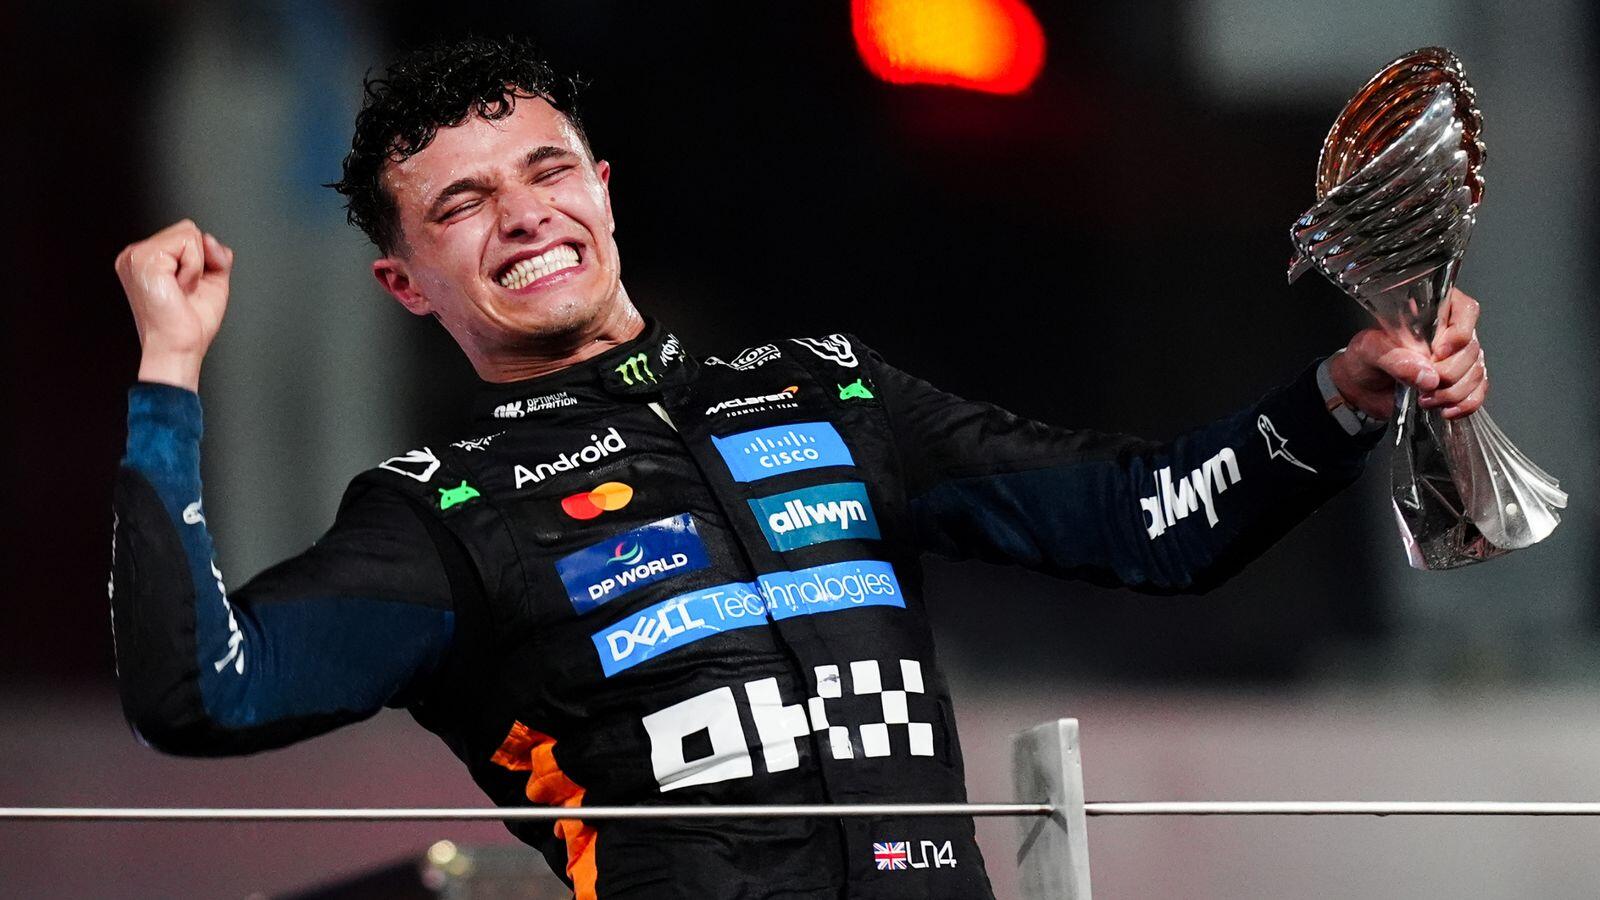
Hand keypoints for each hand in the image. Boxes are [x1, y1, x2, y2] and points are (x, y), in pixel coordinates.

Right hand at [114, 219, 234, 390]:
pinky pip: (188, 244)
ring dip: (196, 266)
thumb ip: (215, 255)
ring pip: (189, 233)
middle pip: (188, 229)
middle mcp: (137, 255)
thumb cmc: (189, 323)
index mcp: (148, 259)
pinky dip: (194, 269)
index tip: (188, 288)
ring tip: (181, 289)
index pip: (186, 235)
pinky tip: (179, 287)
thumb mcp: (211, 281)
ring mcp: (137, 255)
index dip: (201, 261)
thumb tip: (209, 238)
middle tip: (185, 290)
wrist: (179, 347)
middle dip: (199, 261)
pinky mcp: (144, 259)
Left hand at [1328, 288, 1487, 420]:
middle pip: (1471, 348)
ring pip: (1476, 372)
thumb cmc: (1365, 360)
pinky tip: (1446, 411)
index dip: (1458, 332)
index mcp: (1431, 312)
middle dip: (1449, 373)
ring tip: (1425, 400)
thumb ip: (1395, 359)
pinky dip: (1465, 404)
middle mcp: (1450, 333)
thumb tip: (1427, 375)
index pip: (1464, 309)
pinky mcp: (1460, 383)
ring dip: (1453, 392)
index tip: (1438, 353)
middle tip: (1423, 385)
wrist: (1361, 389)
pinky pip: (1477, 393)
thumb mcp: (1369, 351)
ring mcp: (1458, 359)